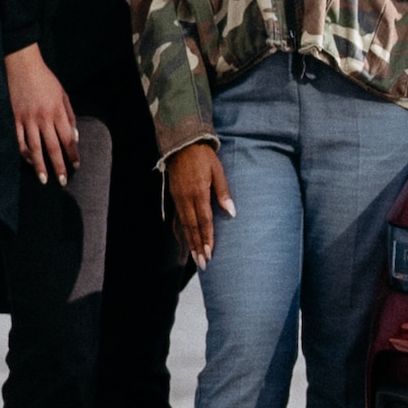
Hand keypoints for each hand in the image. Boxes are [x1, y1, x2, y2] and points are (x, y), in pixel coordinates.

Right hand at [4, 43, 77, 185]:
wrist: (23, 66)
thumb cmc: (46, 80)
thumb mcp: (63, 95)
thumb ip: (70, 116)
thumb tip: (75, 137)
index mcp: (57, 112)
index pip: (67, 139)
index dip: (72, 154)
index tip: (76, 166)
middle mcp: (43, 118)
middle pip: (52, 147)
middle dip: (58, 166)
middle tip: (62, 181)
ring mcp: (27, 119)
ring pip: (34, 147)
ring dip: (39, 165)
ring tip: (44, 179)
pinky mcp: (14, 118)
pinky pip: (18, 140)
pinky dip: (23, 153)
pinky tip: (28, 161)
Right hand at [165, 139, 230, 263]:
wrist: (182, 144)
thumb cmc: (204, 157)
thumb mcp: (218, 170)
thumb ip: (224, 192)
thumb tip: (232, 212)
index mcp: (199, 191)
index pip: (204, 220)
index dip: (207, 237)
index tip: (210, 252)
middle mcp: (187, 197)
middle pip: (192, 227)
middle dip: (198, 246)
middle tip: (203, 263)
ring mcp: (179, 198)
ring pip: (184, 225)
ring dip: (190, 242)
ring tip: (196, 258)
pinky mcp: (175, 196)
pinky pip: (180, 218)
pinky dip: (184, 232)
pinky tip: (187, 241)